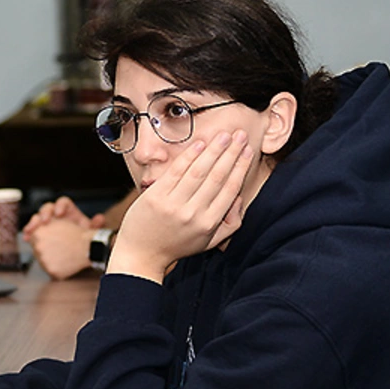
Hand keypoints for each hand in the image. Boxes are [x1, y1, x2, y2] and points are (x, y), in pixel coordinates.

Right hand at [22, 196, 101, 240]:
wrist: (78, 249)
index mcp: (69, 211)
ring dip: (33, 223)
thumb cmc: (85, 238)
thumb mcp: (92, 233)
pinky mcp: (41, 233)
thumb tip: (100, 218)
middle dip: (44, 213)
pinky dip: (29, 233)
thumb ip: (96, 226)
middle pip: (47, 208)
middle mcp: (56, 215)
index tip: (60, 213)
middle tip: (45, 221)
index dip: (60, 205)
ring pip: (37, 218)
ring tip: (31, 230)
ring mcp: (47, 223)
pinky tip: (27, 238)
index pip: (63, 202)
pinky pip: (32, 230)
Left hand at [29, 220, 96, 279]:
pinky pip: (52, 272)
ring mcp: (44, 260)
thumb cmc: (74, 234)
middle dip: (46, 252)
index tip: (53, 243)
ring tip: (63, 256)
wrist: (87, 246)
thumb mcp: (55, 223)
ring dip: (51, 261)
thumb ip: (40, 226)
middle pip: (37, 253)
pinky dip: (58, 270)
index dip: (44, 242)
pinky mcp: (51, 271)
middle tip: (59, 250)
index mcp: (37, 234)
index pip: (33, 241)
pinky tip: (66, 264)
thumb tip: (28, 234)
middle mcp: (38, 247)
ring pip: (43, 263)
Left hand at [110, 130, 252, 280]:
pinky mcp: (155, 196)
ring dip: (214, 150)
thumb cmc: (177, 245)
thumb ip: (230, 222)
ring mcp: (173, 204)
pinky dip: (189, 156)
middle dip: (231, 153)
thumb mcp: (209, 241)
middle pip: (217, 176)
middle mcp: (193, 213)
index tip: (247, 150)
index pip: (230, 189)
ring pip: (198, 171)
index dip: (240, 167)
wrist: (142, 254)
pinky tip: (199, 144)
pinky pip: (176, 171)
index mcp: (209, 223)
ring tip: (224, 135)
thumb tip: (239, 197)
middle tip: (240, 135)